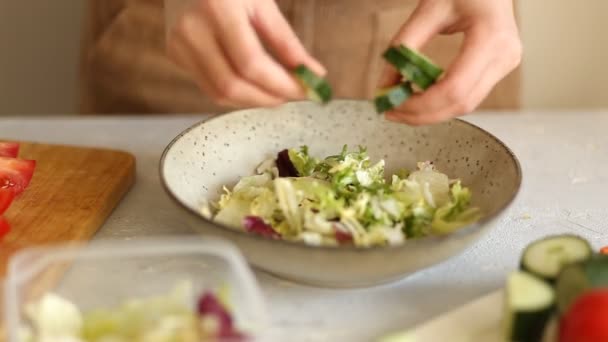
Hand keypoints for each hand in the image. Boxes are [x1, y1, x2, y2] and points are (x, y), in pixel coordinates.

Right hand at [167, 0, 324, 107]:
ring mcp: (179, 45)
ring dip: (252, 100)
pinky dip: (236, 93)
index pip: (251, 63)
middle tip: (293, 96)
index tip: (306, 91)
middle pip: (232, 86)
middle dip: (268, 98)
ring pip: (219, 94)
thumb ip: (286, 41)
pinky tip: (253, 85)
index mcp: (217, 9)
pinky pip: (209, 87)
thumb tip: (313, 75)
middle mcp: (192, 30)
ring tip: (276, 92)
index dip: (281, 84)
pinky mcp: (175, 55)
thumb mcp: (262, 3)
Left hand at [378, 0, 521, 124]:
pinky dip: (442, 102)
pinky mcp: (499, 68)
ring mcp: (505, 64)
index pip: (453, 88)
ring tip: (401, 107)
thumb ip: (404, 44)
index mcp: (491, 37)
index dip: (421, 104)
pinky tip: (420, 98)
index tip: (393, 105)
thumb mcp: (429, 9)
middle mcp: (504, 55)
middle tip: (391, 112)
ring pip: (466, 105)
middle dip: (423, 114)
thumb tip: (384, 85)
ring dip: (431, 112)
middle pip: (461, 103)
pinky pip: (469, 95)